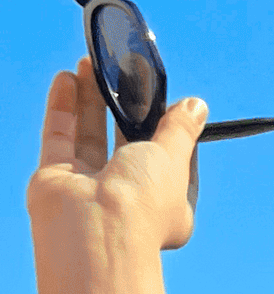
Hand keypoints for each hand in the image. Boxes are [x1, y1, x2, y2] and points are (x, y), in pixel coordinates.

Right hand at [26, 59, 205, 253]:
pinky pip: (60, 137)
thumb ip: (180, 129)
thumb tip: (197, 105)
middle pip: (125, 144)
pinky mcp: (56, 179)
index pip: (172, 164)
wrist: (94, 230)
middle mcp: (126, 202)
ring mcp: (88, 190)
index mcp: (166, 208)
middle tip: (122, 73)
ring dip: (90, 99)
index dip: (171, 133)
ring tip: (90, 64)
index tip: (170, 105)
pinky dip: (63, 108)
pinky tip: (67, 78)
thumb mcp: (173, 158)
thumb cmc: (143, 202)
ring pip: (89, 136)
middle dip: (124, 108)